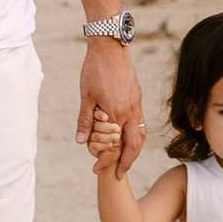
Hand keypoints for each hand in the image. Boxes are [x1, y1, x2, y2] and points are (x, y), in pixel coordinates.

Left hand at [76, 32, 144, 165]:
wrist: (110, 47)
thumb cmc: (94, 70)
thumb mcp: (86, 96)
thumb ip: (85, 120)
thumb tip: (81, 142)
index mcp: (116, 113)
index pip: (114, 145)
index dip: (106, 160)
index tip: (97, 169)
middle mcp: (130, 111)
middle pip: (133, 145)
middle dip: (126, 162)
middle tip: (119, 174)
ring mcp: (136, 104)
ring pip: (140, 134)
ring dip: (135, 150)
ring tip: (127, 159)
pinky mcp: (137, 97)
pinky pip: (141, 122)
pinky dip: (137, 135)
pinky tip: (130, 137)